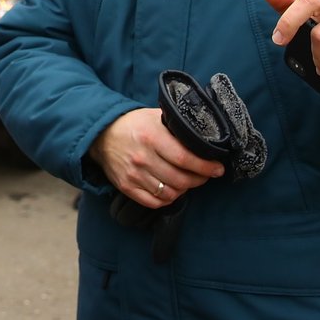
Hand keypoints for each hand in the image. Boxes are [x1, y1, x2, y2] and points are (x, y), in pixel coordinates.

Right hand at [89, 107, 224, 209]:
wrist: (102, 134)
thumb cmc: (134, 124)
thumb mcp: (155, 117)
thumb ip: (177, 127)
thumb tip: (205, 138)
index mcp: (152, 137)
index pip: (184, 158)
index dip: (205, 167)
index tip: (217, 169)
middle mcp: (142, 158)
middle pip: (180, 179)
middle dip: (199, 180)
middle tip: (206, 175)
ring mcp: (134, 175)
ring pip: (169, 193)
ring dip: (184, 190)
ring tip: (188, 181)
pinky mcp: (126, 187)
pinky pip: (154, 202)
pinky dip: (167, 199)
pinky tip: (172, 189)